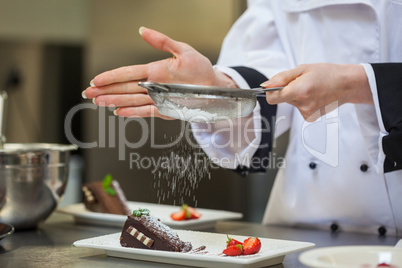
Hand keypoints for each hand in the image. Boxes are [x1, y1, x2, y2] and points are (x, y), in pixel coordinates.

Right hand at [82, 27, 232, 118]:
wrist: (215, 87)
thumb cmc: (201, 68)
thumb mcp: (183, 51)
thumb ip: (162, 42)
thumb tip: (142, 30)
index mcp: (155, 70)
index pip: (128, 73)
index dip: (111, 77)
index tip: (96, 80)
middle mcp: (153, 85)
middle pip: (124, 88)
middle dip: (105, 91)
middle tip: (88, 93)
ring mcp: (158, 98)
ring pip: (131, 100)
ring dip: (114, 101)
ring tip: (98, 102)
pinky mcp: (165, 110)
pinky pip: (146, 112)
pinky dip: (132, 112)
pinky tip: (119, 112)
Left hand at [261, 63, 372, 121]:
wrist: (347, 84)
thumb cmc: (326, 73)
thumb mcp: (302, 69)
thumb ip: (281, 78)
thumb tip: (265, 85)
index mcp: (299, 91)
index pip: (272, 99)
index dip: (270, 92)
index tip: (275, 85)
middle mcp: (302, 105)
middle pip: (282, 100)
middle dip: (286, 90)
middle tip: (301, 82)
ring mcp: (307, 113)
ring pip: (291, 103)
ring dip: (296, 95)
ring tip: (310, 88)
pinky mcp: (310, 117)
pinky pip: (299, 108)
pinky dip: (303, 101)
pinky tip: (314, 95)